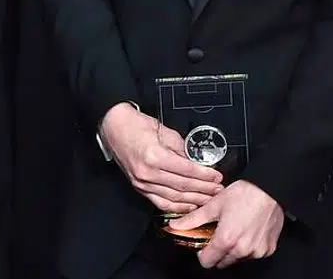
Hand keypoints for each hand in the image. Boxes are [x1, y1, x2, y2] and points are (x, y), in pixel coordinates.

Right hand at [98, 103, 223, 214]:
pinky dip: (177, 206)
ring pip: (173, 197)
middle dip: (204, 189)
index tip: (217, 176)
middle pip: (182, 186)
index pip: (186, 170)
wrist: (114, 127)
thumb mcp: (164, 131)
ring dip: (194, 200)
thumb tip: (197, 161)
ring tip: (208, 199)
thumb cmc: (136, 125)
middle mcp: (147, 172)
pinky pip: (161, 202)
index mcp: (154, 156)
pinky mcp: (139, 187)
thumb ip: (182, 148)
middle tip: (218, 190)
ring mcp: (142, 182)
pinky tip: (189, 206)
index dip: (204, 175)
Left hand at [169, 179, 283, 268]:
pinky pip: (253, 255)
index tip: (204, 244)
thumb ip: (193, 219)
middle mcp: (242, 250)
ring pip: (238, 259)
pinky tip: (248, 231)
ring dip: (234, 250)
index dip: (202, 253)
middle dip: (218, 251)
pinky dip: (249, 247)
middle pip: (222, 262)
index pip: (207, 262)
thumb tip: (176, 225)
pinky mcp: (268, 250)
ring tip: (236, 229)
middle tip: (220, 233)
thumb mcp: (214, 204)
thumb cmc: (245, 193)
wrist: (270, 189)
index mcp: (226, 240)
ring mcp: (256, 251)